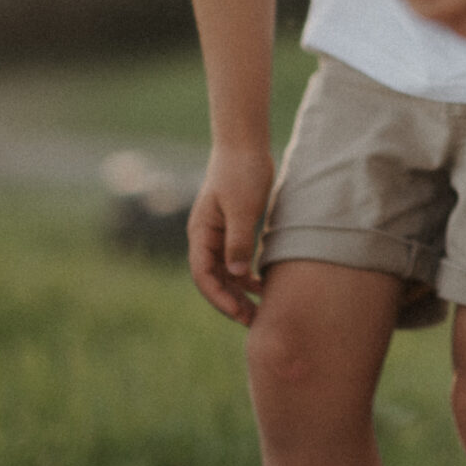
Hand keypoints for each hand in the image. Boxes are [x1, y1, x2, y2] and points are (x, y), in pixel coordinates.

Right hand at [188, 146, 273, 326]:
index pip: (203, 276)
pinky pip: (237, 260)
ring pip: (226, 273)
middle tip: (254, 322)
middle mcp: (206, 237)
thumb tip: (237, 273)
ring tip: (261, 311)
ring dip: (240, 292)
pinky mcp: (234, 229)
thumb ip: (238, 240)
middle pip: (214, 279)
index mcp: (201, 233)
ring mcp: (219, 234)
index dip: (219, 298)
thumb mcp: (242, 207)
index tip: (239, 313)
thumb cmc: (242, 171)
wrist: (245, 144)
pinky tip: (265, 286)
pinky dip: (248, 275)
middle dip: (231, 302)